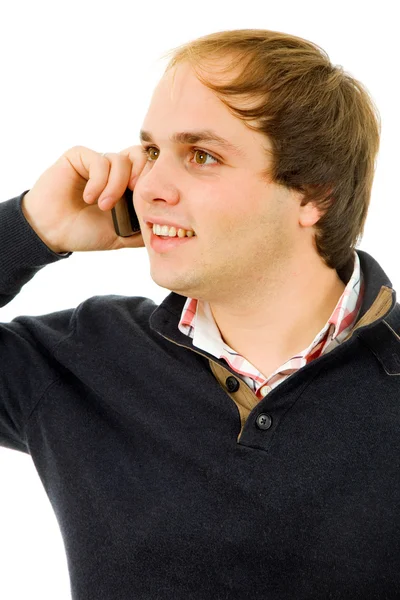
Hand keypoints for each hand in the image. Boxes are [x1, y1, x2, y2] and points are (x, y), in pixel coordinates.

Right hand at [22, 145, 146, 253]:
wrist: (53, 232)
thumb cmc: (84, 232)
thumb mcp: (121, 235)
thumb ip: (143, 231)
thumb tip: (168, 231)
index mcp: (127, 185)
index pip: (150, 169)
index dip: (154, 180)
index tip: (150, 201)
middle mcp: (114, 170)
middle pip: (140, 155)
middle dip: (141, 176)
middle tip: (134, 195)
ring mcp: (97, 162)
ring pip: (120, 160)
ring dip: (115, 186)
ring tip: (104, 206)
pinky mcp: (79, 157)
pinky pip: (99, 160)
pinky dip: (99, 182)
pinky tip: (90, 198)